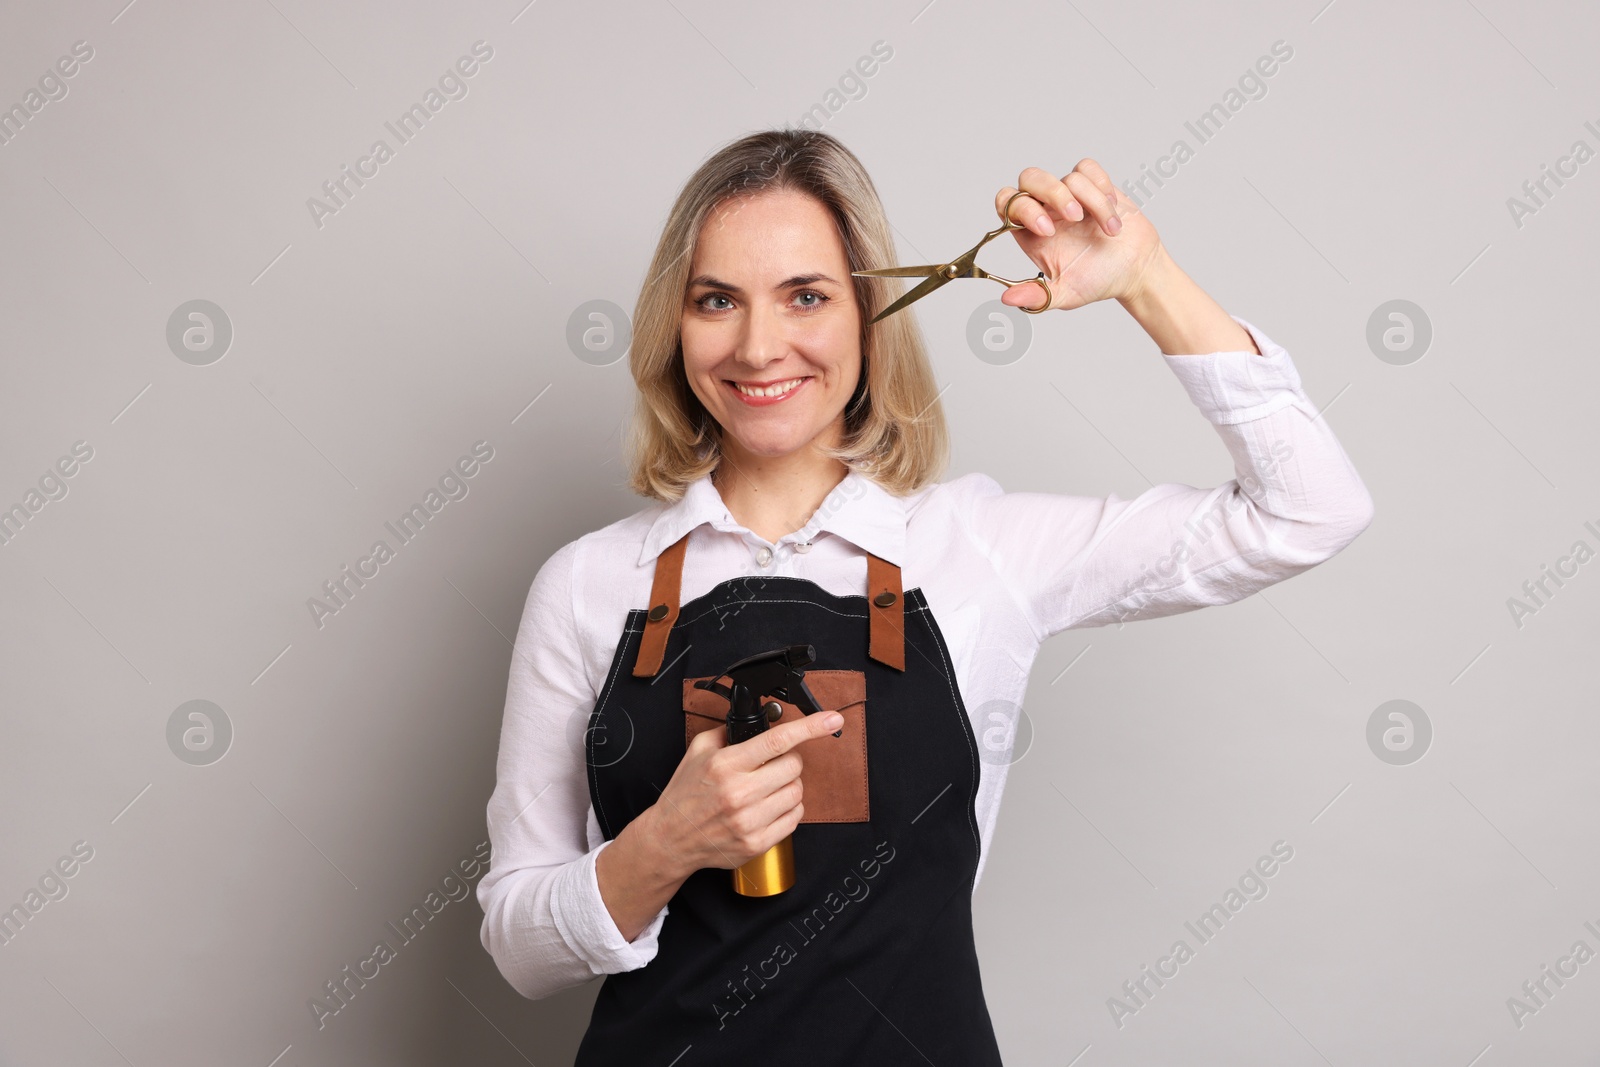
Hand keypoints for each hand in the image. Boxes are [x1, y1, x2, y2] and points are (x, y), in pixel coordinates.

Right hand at [642, 709, 845, 877]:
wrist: (670, 839)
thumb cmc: (685, 795)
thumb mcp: (697, 752)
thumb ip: (728, 732)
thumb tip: (759, 721)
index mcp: (725, 765)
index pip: (777, 741)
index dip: (810, 727)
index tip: (832, 719)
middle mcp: (739, 793)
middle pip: (794, 767)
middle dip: (788, 761)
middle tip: (772, 765)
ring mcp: (749, 821)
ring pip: (797, 792)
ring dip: (788, 786)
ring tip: (767, 788)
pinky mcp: (757, 843)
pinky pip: (794, 819)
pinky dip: (788, 809)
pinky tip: (769, 807)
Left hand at [995, 160, 1163, 311]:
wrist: (1135, 271)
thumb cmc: (1098, 282)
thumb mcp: (1065, 294)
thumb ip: (1037, 297)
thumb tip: (1007, 298)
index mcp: (1031, 232)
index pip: (1007, 203)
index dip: (1022, 209)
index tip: (1048, 230)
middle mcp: (1047, 210)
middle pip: (1030, 178)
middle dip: (1052, 193)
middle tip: (1075, 218)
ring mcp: (1070, 195)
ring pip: (1068, 178)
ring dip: (1093, 203)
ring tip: (1109, 232)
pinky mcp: (1094, 185)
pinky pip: (1088, 168)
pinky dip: (1102, 187)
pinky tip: (1112, 210)